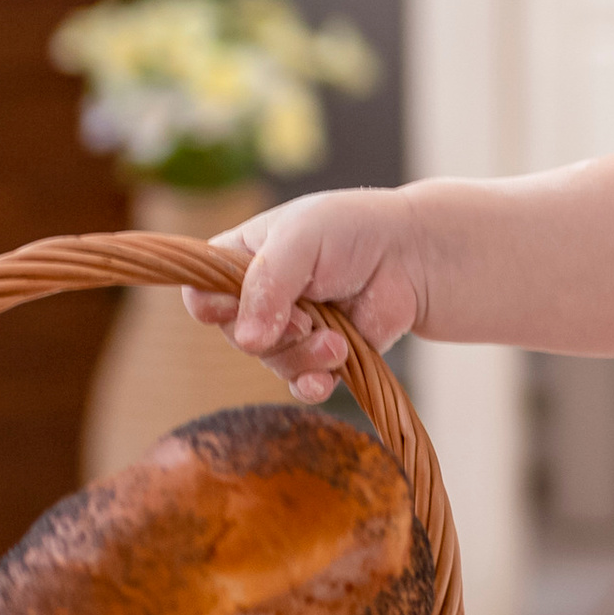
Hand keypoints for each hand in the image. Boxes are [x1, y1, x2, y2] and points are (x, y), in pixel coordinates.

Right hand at [179, 188, 421, 400]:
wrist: (412, 256)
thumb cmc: (353, 230)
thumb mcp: (303, 236)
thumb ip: (268, 282)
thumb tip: (246, 340)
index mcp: (241, 259)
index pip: (201, 291)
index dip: (212, 306)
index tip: (233, 309)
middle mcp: (259, 297)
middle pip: (237, 336)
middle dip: (272, 334)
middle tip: (306, 319)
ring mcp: (289, 329)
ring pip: (272, 362)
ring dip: (302, 357)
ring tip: (337, 341)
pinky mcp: (321, 355)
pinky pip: (301, 384)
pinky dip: (312, 384)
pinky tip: (327, 377)